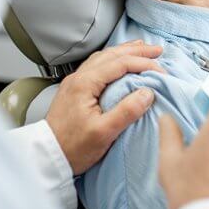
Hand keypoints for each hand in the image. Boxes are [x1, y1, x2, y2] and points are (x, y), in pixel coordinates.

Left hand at [46, 40, 164, 174]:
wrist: (46, 158)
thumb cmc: (73, 148)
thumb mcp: (103, 133)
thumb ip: (126, 111)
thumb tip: (147, 93)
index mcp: (85, 83)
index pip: (120, 64)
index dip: (143, 63)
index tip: (161, 70)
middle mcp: (78, 77)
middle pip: (111, 55)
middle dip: (136, 50)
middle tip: (157, 51)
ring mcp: (75, 82)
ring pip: (103, 58)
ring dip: (124, 52)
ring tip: (141, 50)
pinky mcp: (74, 90)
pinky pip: (97, 65)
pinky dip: (113, 60)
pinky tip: (119, 63)